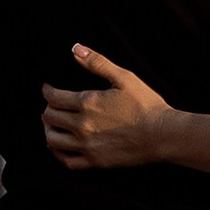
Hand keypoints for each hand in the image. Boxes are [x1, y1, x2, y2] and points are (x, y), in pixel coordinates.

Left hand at [40, 43, 175, 169]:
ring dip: (48, 130)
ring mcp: (87, 145)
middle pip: (50, 118)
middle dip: (48, 108)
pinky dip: (57, 153)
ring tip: (52, 124)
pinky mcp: (95, 161)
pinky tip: (58, 146)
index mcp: (87, 103)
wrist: (162, 134)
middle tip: (52, 105)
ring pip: (53, 140)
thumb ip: (97, 63)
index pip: (53, 97)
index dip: (47, 91)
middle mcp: (82, 126)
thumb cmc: (146, 105)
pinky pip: (67, 160)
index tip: (48, 88)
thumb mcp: (124, 78)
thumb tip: (76, 48)